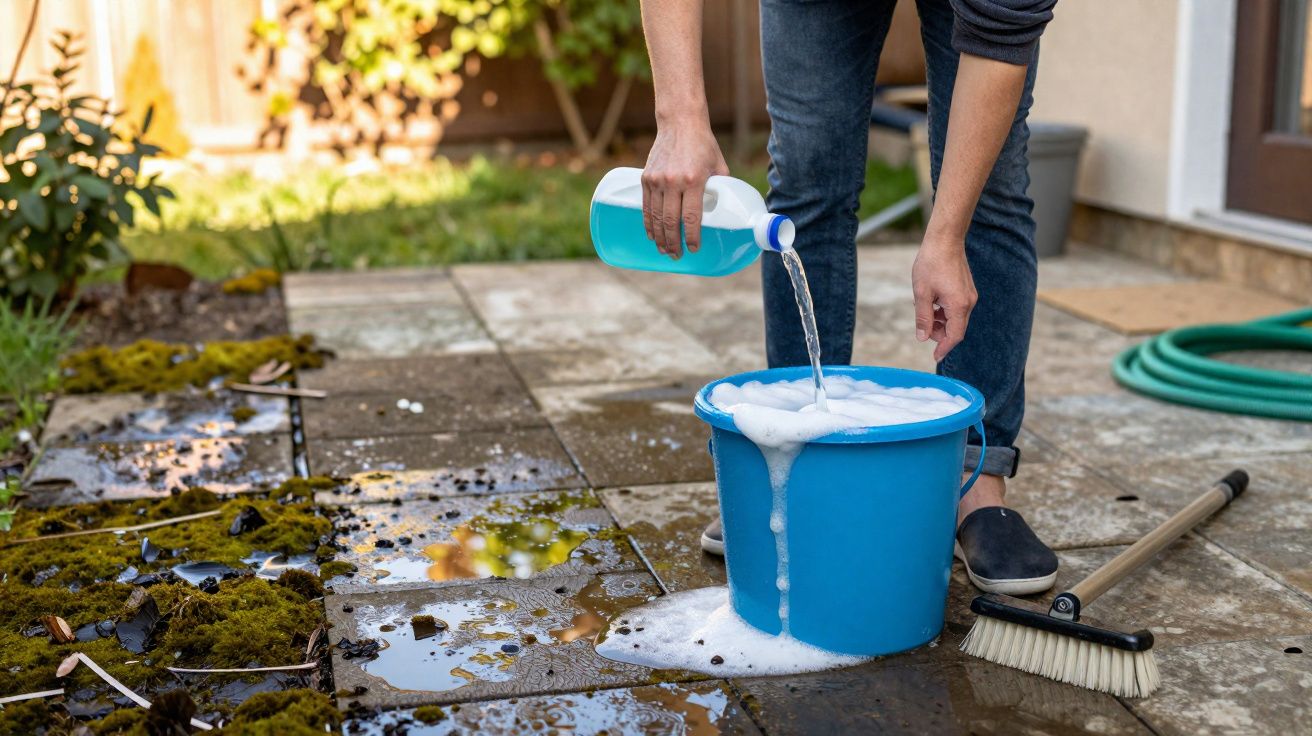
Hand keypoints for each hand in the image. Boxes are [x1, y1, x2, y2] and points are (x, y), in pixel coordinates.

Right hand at [641, 121, 727, 258]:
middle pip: (671, 222)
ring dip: (659, 238)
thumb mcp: (718, 166)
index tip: (693, 249)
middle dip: (673, 243)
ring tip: (664, 250)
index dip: (692, 237)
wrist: (680, 123)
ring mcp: (657, 180)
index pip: (692, 217)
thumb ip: (722, 187)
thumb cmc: (703, 145)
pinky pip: (646, 207)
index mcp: (694, 180)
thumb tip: (727, 209)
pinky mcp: (646, 178)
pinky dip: (648, 223)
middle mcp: (673, 181)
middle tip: (677, 255)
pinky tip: (652, 234)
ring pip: (656, 217)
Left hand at [912, 235, 977, 361]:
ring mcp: (969, 295)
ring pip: (956, 318)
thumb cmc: (931, 264)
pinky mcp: (966, 289)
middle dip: (939, 333)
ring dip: (941, 321)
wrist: (945, 240)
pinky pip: (957, 308)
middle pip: (956, 328)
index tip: (935, 357)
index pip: (955, 336)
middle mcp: (969, 302)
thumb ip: (923, 318)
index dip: (944, 348)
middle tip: (923, 327)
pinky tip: (932, 302)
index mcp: (959, 305)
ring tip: (925, 310)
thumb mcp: (921, 293)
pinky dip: (944, 311)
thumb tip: (923, 338)